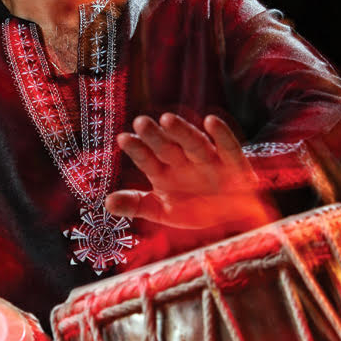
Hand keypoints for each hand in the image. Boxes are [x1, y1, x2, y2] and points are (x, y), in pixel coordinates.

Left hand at [105, 113, 277, 228]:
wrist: (233, 221)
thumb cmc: (195, 209)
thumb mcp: (162, 212)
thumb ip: (136, 205)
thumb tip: (106, 203)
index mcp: (164, 171)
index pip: (147, 158)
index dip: (137, 149)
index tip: (123, 138)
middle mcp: (184, 161)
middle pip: (167, 146)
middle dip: (155, 135)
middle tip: (141, 122)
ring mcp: (208, 160)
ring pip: (193, 143)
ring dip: (182, 131)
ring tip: (167, 119)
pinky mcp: (233, 164)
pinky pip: (228, 147)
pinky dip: (221, 135)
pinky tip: (211, 121)